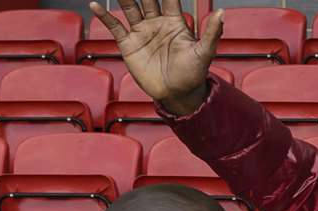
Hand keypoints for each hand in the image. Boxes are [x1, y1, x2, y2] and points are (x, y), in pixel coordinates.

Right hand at [88, 0, 223, 115]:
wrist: (178, 95)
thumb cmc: (193, 75)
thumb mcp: (204, 53)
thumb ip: (211, 32)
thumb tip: (222, 13)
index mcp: (174, 21)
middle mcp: (156, 23)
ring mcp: (142, 32)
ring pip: (130, 6)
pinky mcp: (129, 44)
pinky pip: (115, 26)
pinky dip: (105, 16)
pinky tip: (95, 5)